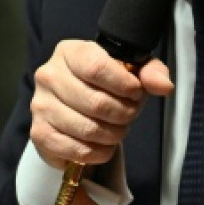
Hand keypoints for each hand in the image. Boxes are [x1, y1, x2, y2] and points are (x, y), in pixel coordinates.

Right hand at [29, 40, 172, 168]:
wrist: (77, 108)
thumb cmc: (106, 85)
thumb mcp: (132, 71)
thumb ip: (151, 72)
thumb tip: (164, 86)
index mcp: (70, 52)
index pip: (98, 68)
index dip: (125, 85)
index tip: (136, 92)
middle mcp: (49, 75)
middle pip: (96, 102)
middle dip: (124, 113)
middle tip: (130, 114)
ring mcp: (40, 105)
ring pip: (88, 128)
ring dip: (114, 134)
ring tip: (118, 129)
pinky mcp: (40, 133)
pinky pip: (77, 150)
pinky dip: (99, 152)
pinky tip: (105, 144)